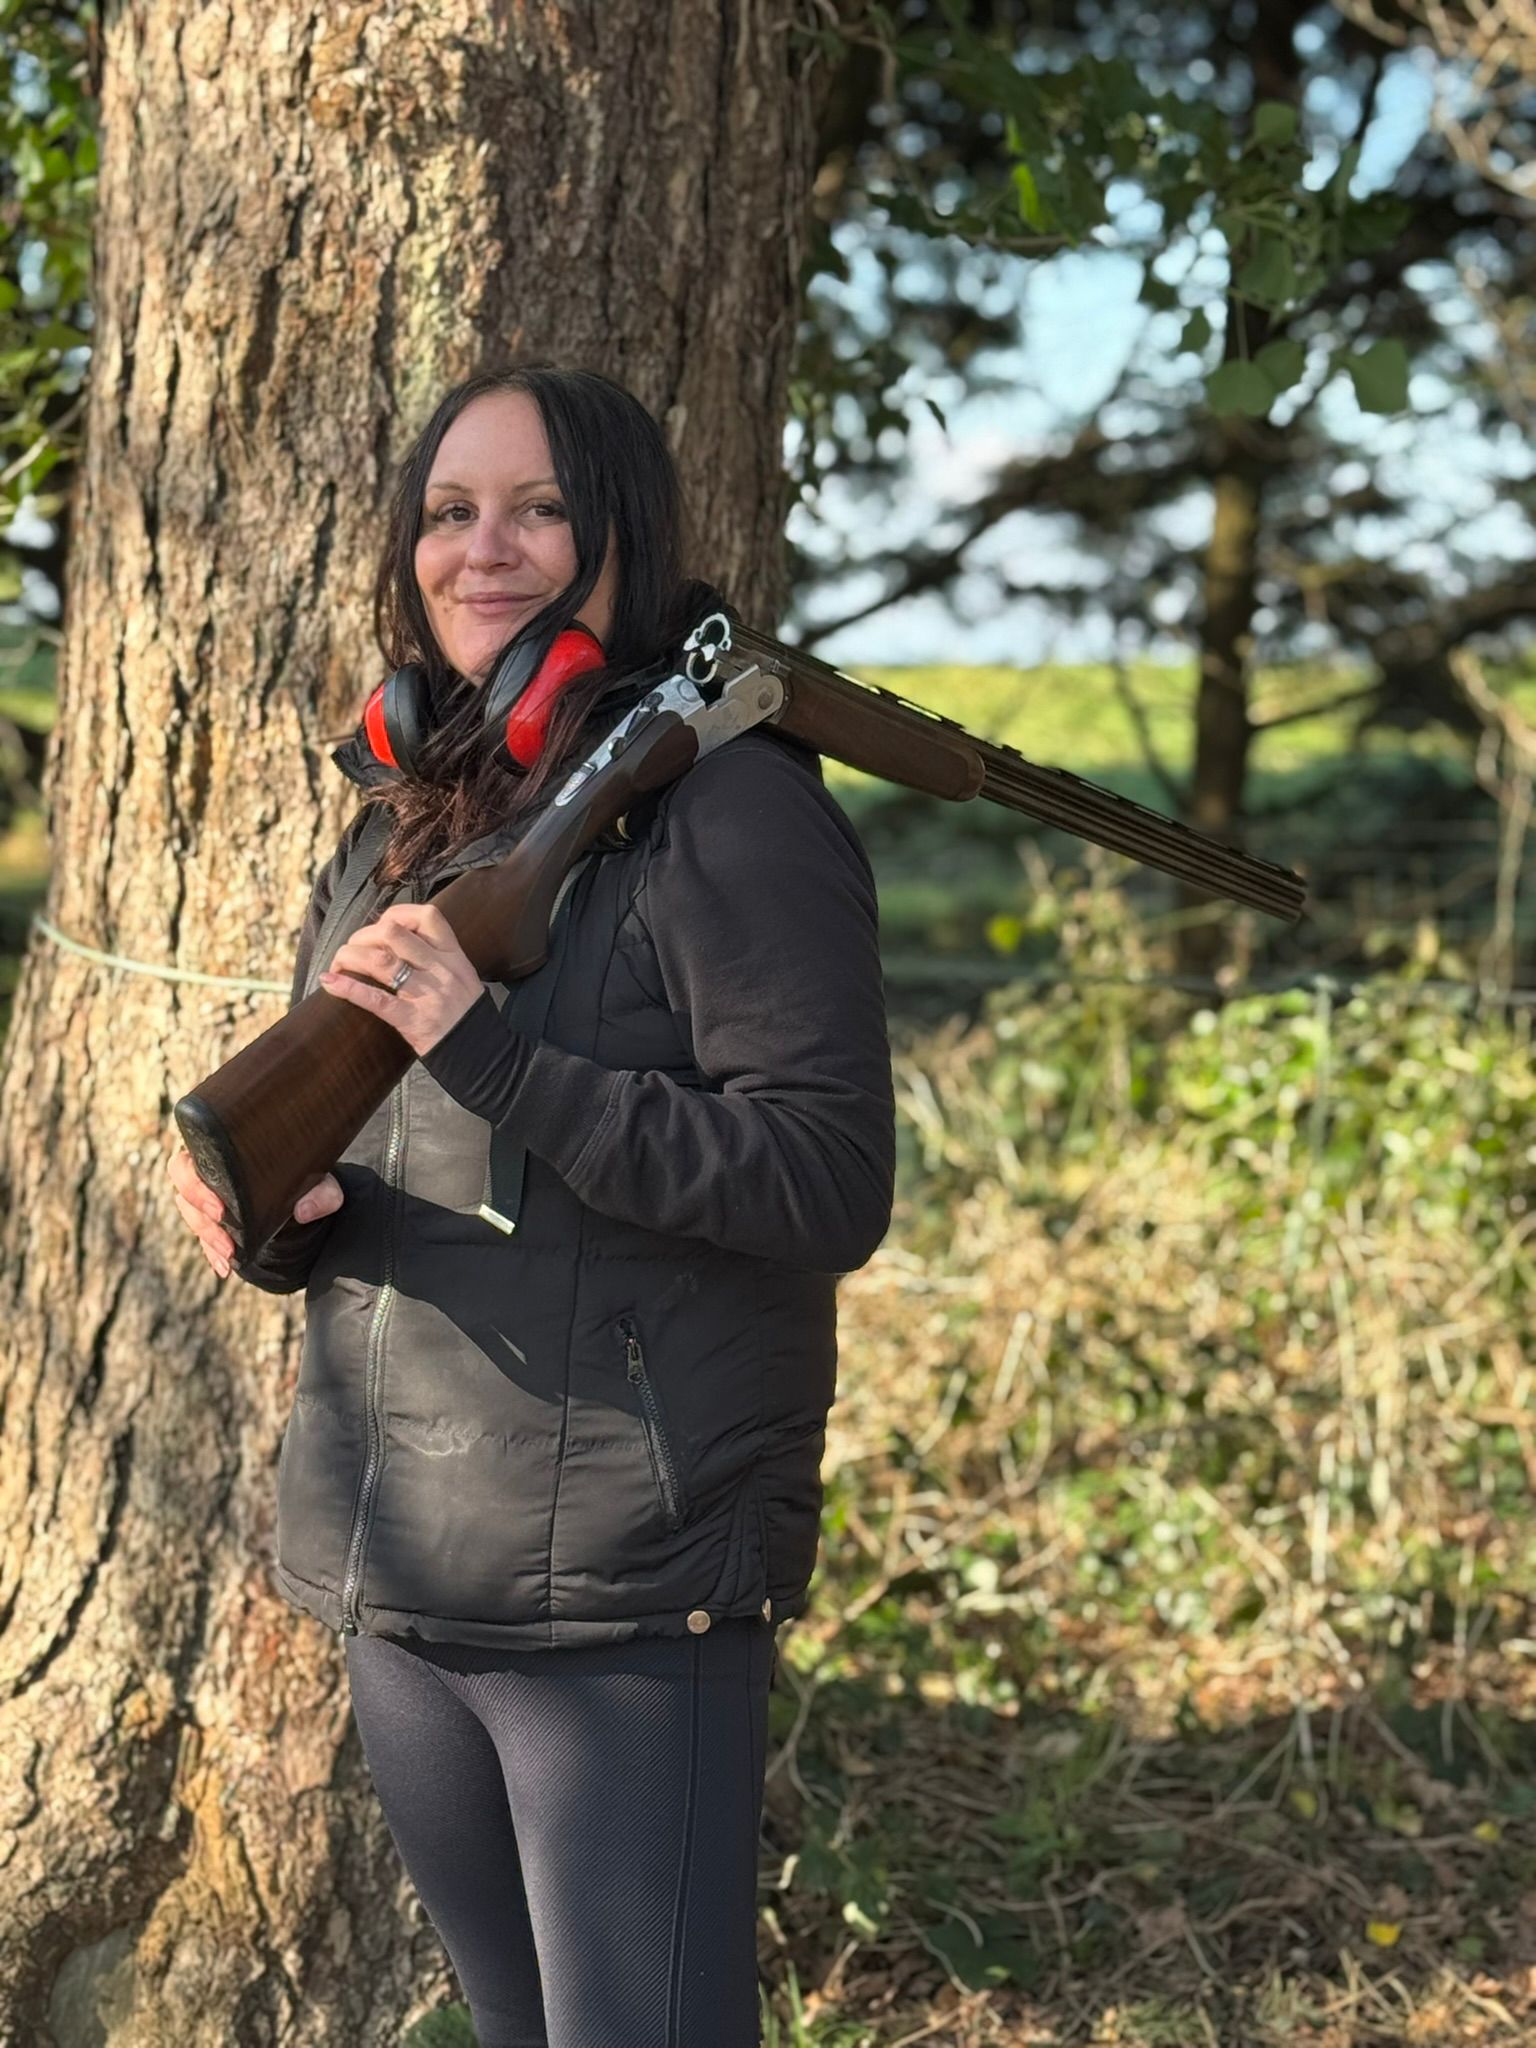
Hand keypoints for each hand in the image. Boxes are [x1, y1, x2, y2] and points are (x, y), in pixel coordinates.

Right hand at [168, 1147, 343, 1278]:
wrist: (310, 1191)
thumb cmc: (309, 1175)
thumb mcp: (323, 1182)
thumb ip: (321, 1192)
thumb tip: (303, 1212)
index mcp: (224, 1147)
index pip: (189, 1157)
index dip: (195, 1183)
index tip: (220, 1206)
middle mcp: (210, 1169)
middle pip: (182, 1187)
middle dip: (199, 1211)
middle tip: (224, 1229)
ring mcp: (207, 1195)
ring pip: (190, 1213)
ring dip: (207, 1236)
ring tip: (230, 1254)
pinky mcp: (213, 1220)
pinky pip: (203, 1236)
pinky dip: (212, 1252)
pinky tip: (224, 1267)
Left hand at [317, 902, 484, 1056]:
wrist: (483, 1055)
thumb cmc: (465, 1015)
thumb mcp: (463, 977)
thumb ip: (437, 957)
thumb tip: (398, 940)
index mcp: (454, 957)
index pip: (428, 916)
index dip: (398, 914)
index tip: (383, 925)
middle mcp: (441, 970)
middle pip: (393, 933)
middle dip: (363, 936)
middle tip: (353, 949)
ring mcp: (426, 995)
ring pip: (380, 962)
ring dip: (350, 957)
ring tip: (339, 963)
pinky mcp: (412, 1021)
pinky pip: (375, 1000)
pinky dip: (347, 989)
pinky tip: (329, 982)